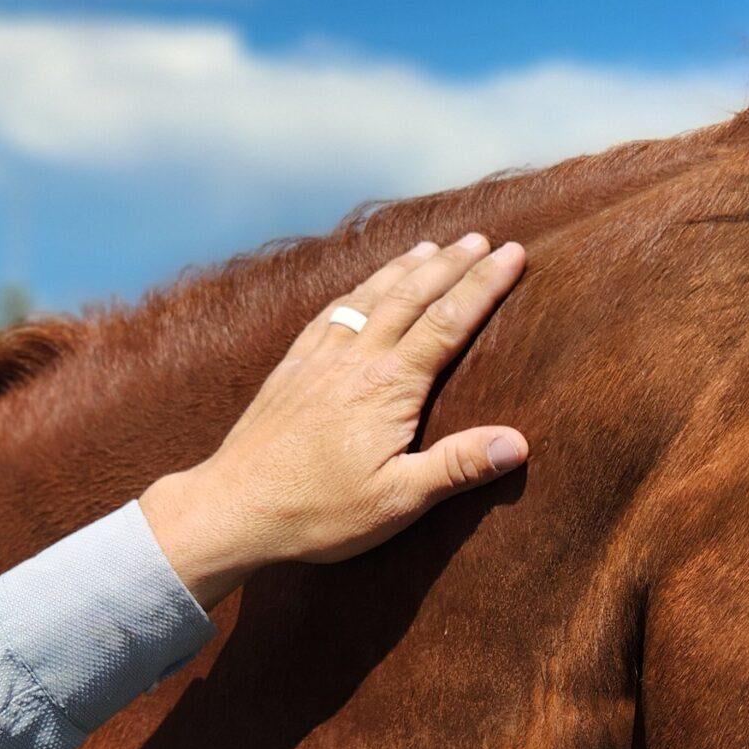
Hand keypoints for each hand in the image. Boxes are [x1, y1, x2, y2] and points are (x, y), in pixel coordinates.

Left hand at [140, 234, 527, 610]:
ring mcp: (320, 359)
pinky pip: (330, 312)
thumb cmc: (318, 512)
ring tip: (430, 245)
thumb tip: (517, 443)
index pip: (449, 322)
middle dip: (452, 263)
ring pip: (370, 296)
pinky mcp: (292, 368)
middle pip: (413, 296)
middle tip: (482, 237)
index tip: (514, 253)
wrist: (231, 509)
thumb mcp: (397, 501)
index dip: (484, 284)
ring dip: (404, 267)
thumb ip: (457, 467)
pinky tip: (361, 286)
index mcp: (389, 387)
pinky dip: (355, 289)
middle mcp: (356, 360)